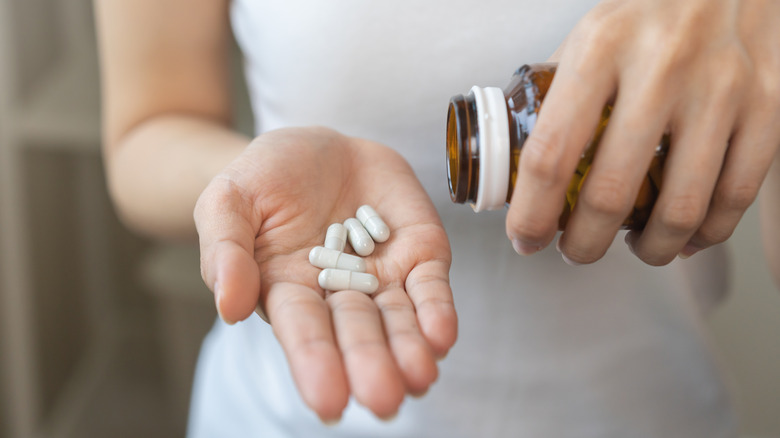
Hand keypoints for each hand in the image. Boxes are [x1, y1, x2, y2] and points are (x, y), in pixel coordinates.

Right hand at [194, 127, 456, 420]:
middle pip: (357, 332)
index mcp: (288, 290)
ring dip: (410, 349)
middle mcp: (338, 294)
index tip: (329, 400)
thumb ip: (226, 250)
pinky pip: (430, 286)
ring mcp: (383, 275)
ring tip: (419, 377)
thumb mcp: (227, 201)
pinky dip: (437, 310)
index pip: (303, 330)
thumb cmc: (265, 177)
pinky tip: (441, 336)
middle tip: (384, 399)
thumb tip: (228, 308)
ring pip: (399, 319)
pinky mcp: (418, 252)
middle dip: (370, 364)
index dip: (316, 362)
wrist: (319, 145)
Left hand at [507, 0, 779, 264]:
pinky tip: (685, 233)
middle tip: (576, 250)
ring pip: (679, 209)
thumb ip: (556, 99)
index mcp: (599, 50)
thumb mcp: (588, 37)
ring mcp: (721, 90)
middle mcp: (661, 69)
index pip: (550, 155)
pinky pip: (734, 198)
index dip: (532, 214)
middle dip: (585, 244)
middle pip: (611, 193)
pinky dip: (705, 233)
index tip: (526, 238)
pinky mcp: (768, 108)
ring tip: (634, 246)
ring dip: (649, 249)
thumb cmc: (647, 12)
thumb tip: (521, 169)